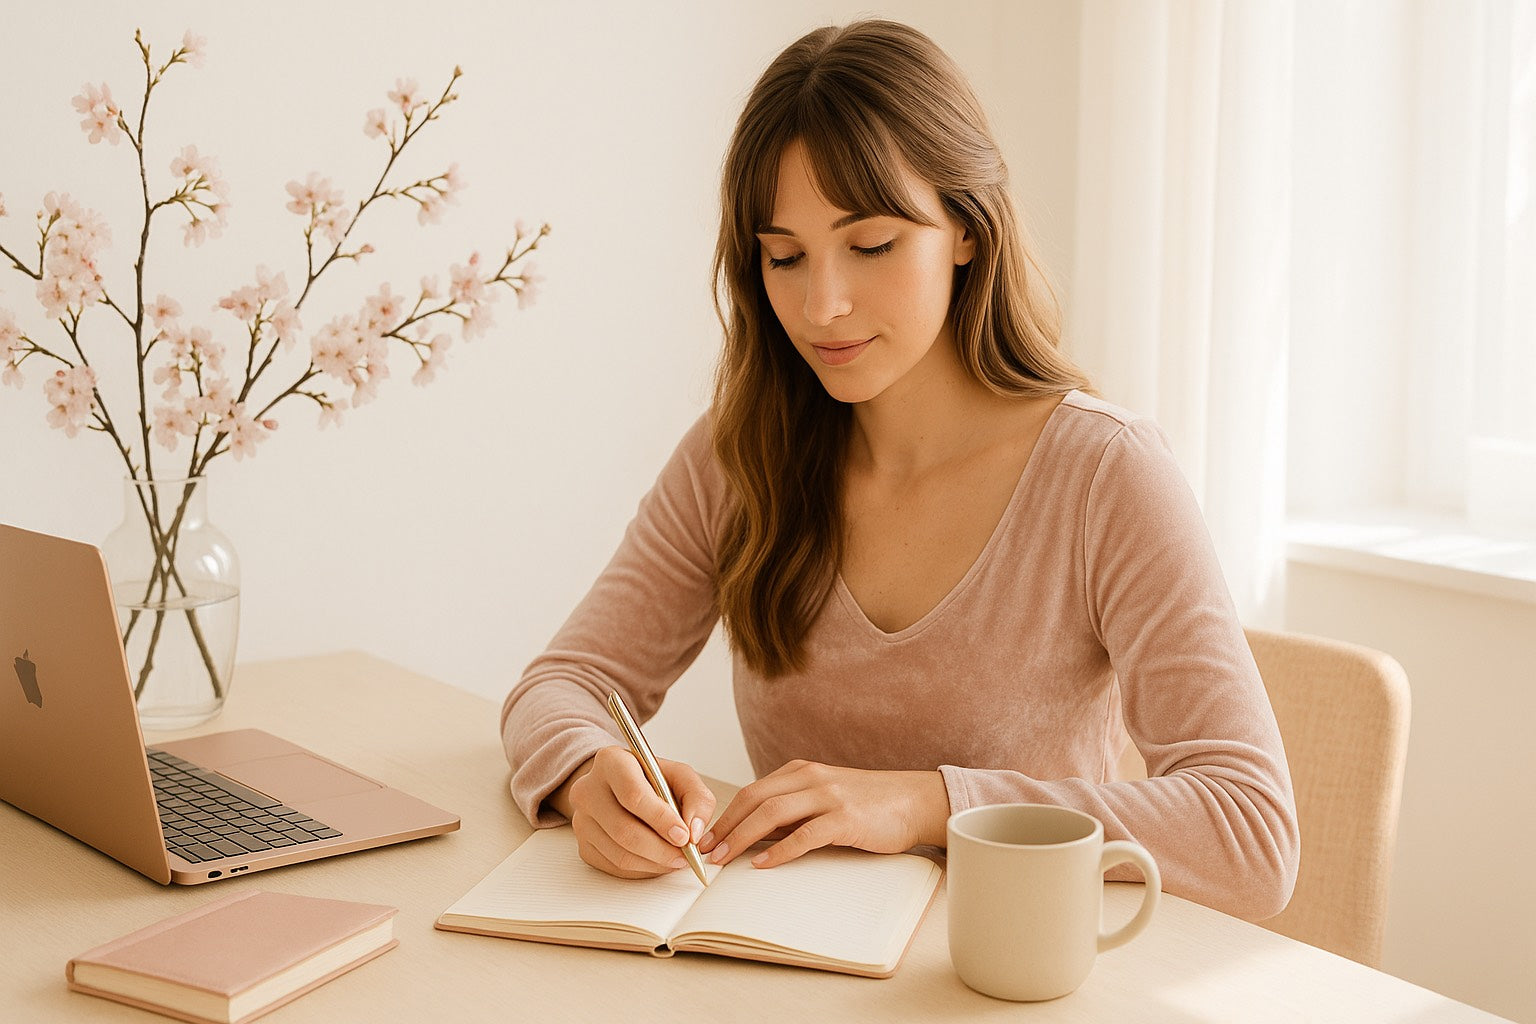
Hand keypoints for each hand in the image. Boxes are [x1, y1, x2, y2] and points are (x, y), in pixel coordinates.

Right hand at [558, 746, 715, 878]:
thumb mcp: (680, 775)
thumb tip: (694, 831)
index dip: (661, 819)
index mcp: (611, 762)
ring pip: (620, 853)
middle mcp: (588, 790)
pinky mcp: (583, 845)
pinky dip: (642, 870)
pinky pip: (614, 867)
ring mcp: (581, 820)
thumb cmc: (650, 780)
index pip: (633, 795)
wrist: (619, 787)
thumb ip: (696, 797)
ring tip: (675, 859)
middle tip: (685, 855)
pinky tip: (657, 861)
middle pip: (624, 829)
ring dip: (654, 863)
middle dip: (661, 849)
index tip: (684, 835)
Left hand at [698, 760, 948, 868]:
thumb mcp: (825, 797)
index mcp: (802, 771)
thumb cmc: (870, 804)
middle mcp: (811, 778)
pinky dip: (779, 851)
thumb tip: (754, 834)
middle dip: (724, 826)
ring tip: (724, 859)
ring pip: (771, 814)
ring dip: (741, 837)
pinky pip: (803, 835)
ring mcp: (828, 796)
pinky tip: (762, 864)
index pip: (751, 791)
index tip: (705, 838)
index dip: (724, 815)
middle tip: (704, 852)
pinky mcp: (845, 818)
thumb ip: (793, 810)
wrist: (915, 801)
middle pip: (754, 799)